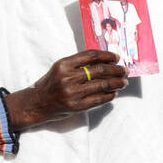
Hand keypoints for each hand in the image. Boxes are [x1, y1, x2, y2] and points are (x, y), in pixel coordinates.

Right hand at [5, 50, 128, 129]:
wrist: (37, 103)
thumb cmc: (50, 84)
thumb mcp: (60, 68)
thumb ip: (78, 63)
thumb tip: (105, 61)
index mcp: (63, 65)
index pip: (91, 56)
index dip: (107, 55)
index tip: (116, 58)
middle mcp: (67, 78)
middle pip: (100, 70)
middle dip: (116, 69)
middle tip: (124, 70)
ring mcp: (72, 93)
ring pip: (102, 85)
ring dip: (117, 82)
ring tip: (123, 81)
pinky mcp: (76, 106)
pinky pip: (99, 99)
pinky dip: (109, 95)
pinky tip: (114, 93)